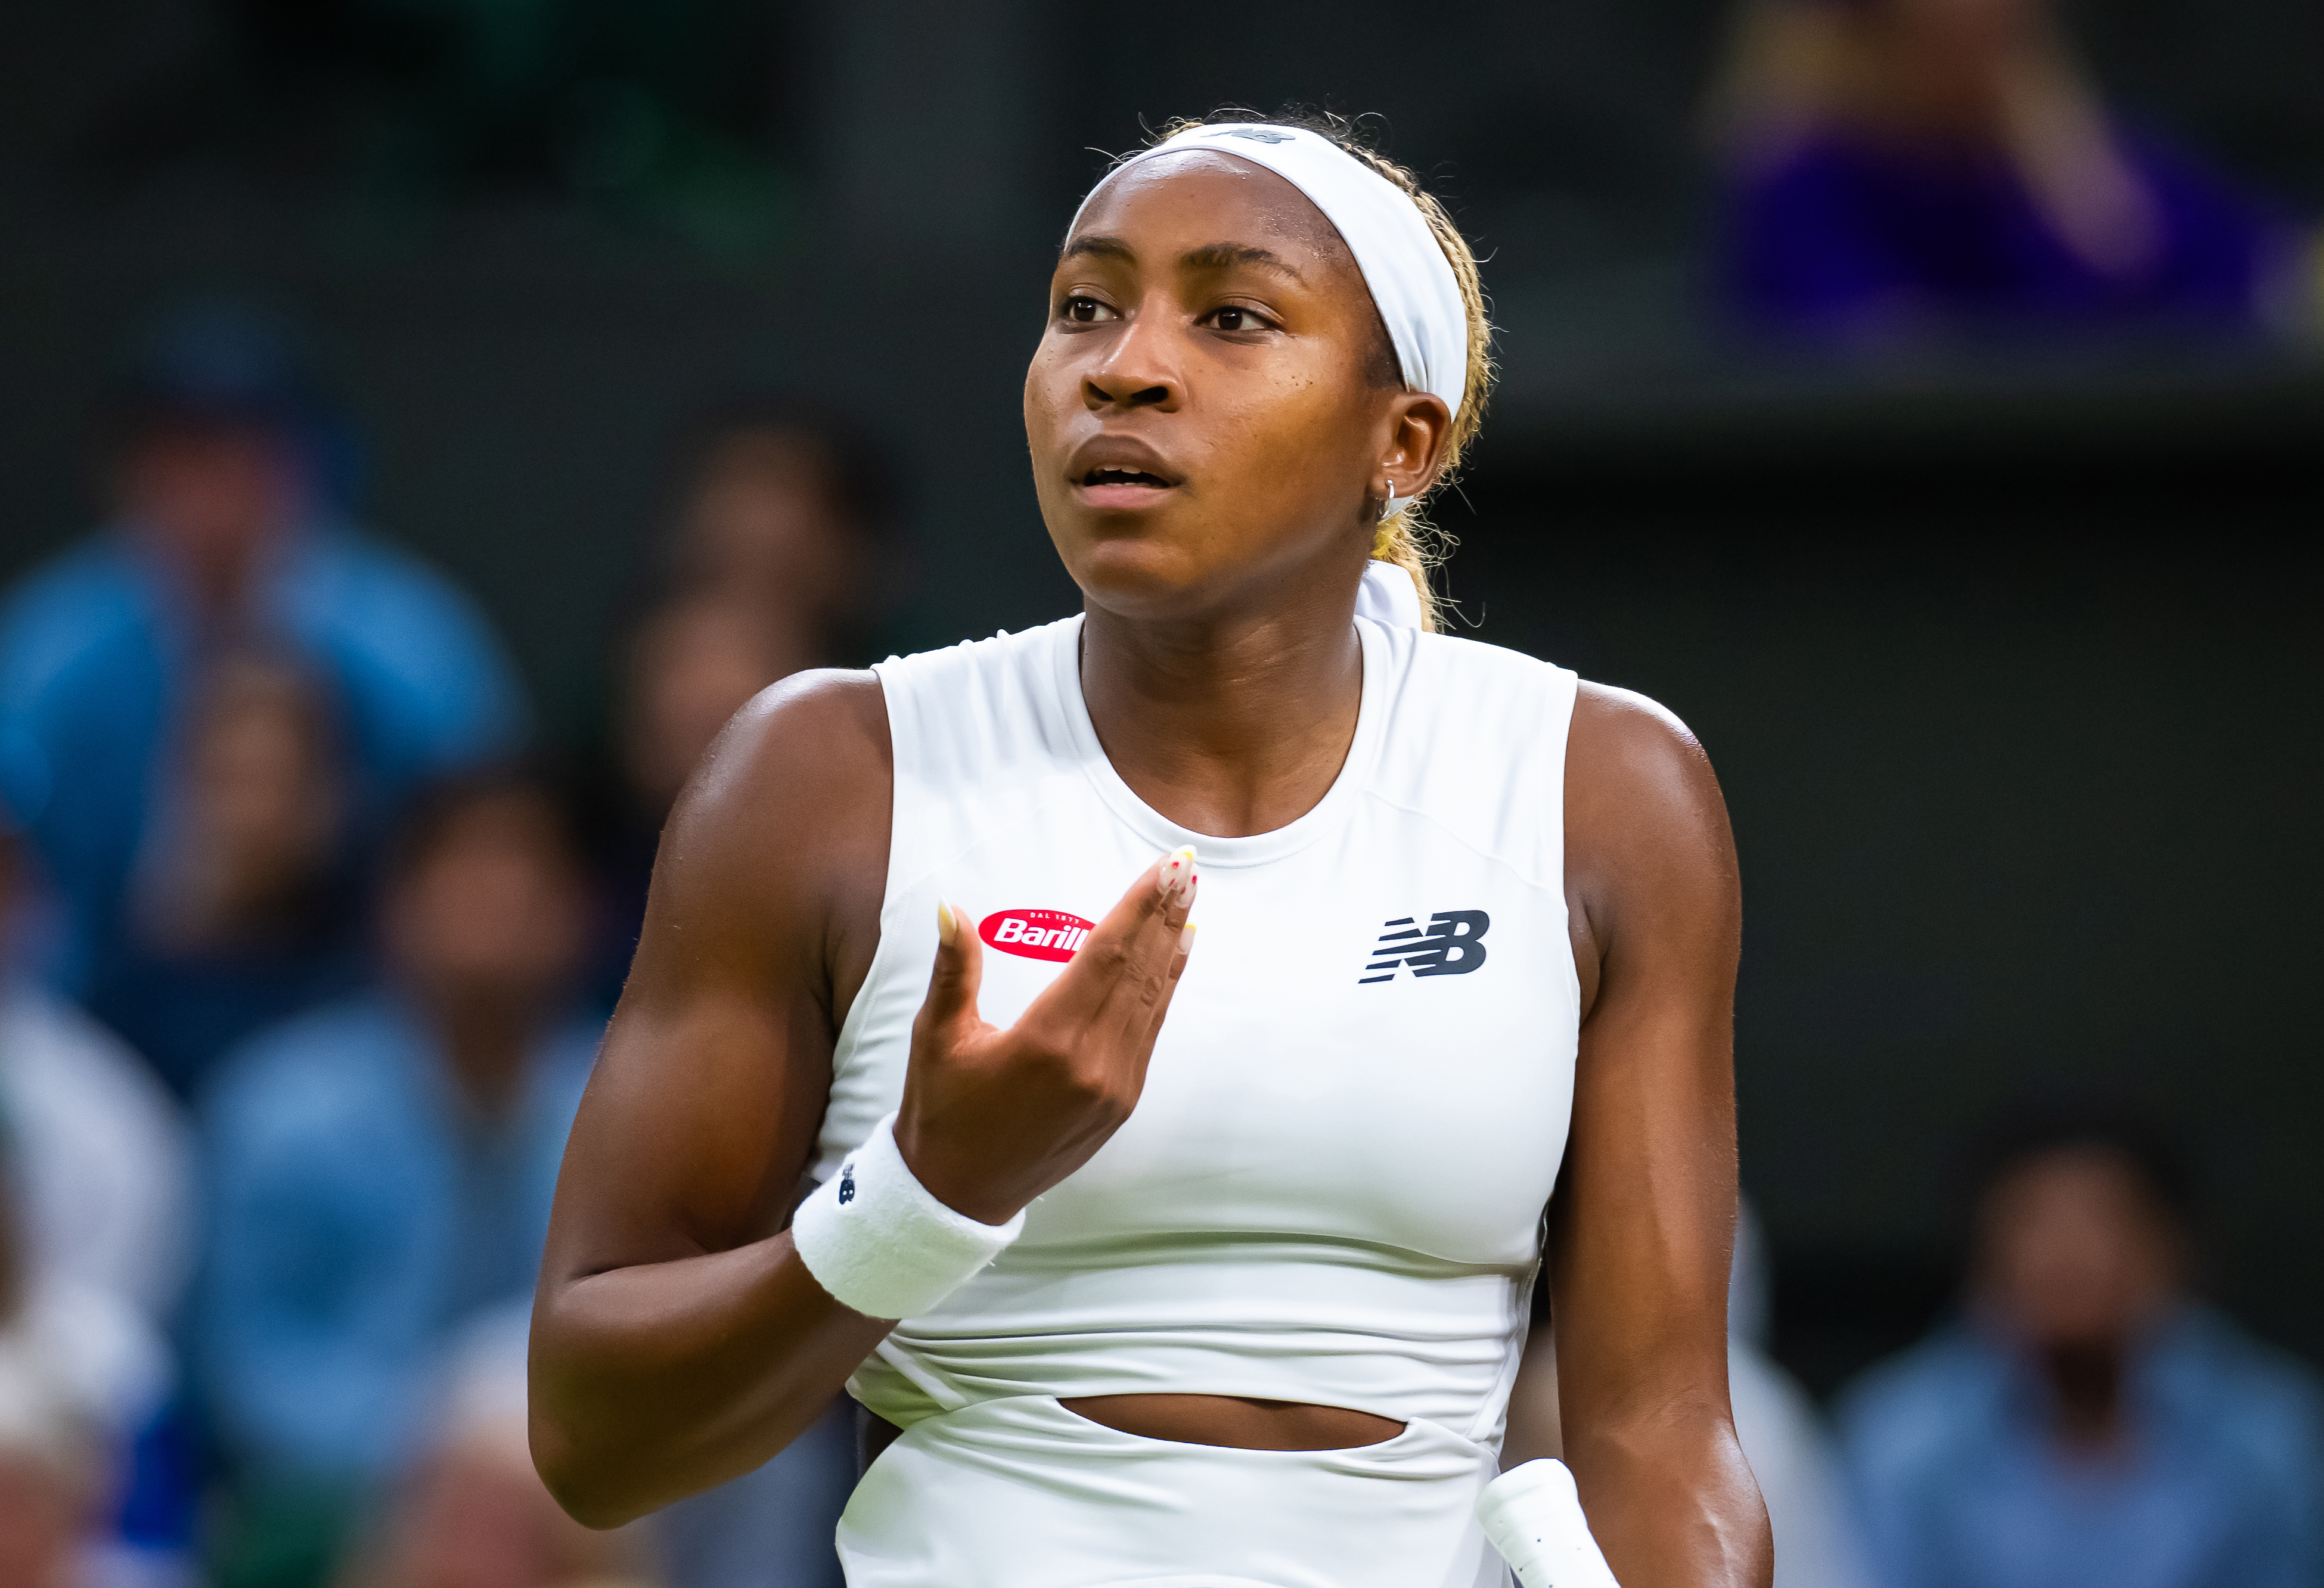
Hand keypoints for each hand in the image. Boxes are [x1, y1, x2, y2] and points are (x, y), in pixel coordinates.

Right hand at [894, 849, 1198, 1223]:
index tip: (1164, 869)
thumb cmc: (941, 1113)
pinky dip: (1163, 990)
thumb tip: (948, 908)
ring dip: (1171, 948)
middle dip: (1164, 916)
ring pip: (1151, 1002)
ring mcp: (1113, 1089)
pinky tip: (1174, 958)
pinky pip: (1149, 1034)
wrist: (957, 1194)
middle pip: (1138, 973)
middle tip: (1185, 868)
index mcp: (1047, 1042)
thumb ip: (954, 970)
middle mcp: (1092, 1065)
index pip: (1107, 956)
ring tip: (1186, 901)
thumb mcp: (936, 1036)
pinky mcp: (1121, 1105)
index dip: (1139, 909)